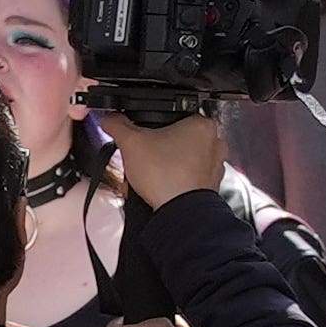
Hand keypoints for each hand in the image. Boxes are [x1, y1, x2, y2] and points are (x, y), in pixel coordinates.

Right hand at [103, 106, 235, 209]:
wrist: (180, 212)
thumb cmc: (166, 176)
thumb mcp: (131, 142)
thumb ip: (117, 125)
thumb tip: (111, 118)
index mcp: (202, 125)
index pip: (170, 114)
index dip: (148, 126)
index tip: (139, 135)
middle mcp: (214, 143)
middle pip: (173, 138)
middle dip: (152, 148)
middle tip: (140, 157)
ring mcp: (214, 165)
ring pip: (178, 158)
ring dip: (158, 164)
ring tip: (145, 173)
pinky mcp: (210, 183)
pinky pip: (185, 176)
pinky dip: (170, 178)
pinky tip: (157, 184)